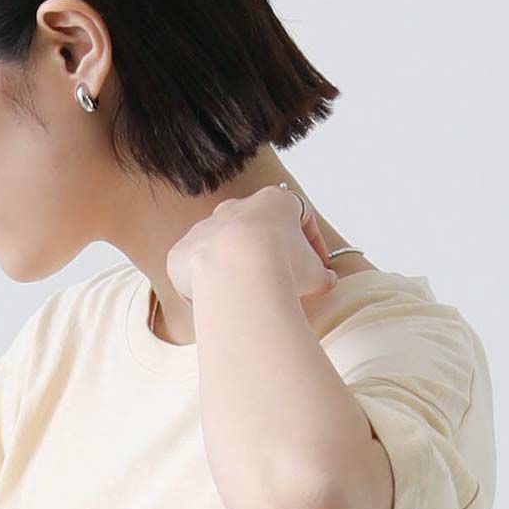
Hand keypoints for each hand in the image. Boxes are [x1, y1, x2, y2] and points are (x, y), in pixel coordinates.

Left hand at [166, 184, 337, 307]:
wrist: (235, 271)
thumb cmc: (282, 266)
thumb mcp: (315, 273)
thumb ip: (321, 274)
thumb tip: (326, 280)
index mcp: (274, 202)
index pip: (299, 216)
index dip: (312, 244)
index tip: (318, 269)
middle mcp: (235, 208)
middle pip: (255, 231)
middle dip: (267, 255)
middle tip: (278, 282)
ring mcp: (205, 227)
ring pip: (221, 249)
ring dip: (234, 271)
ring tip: (246, 298)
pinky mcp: (182, 251)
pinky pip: (194, 269)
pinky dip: (206, 286)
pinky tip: (219, 305)